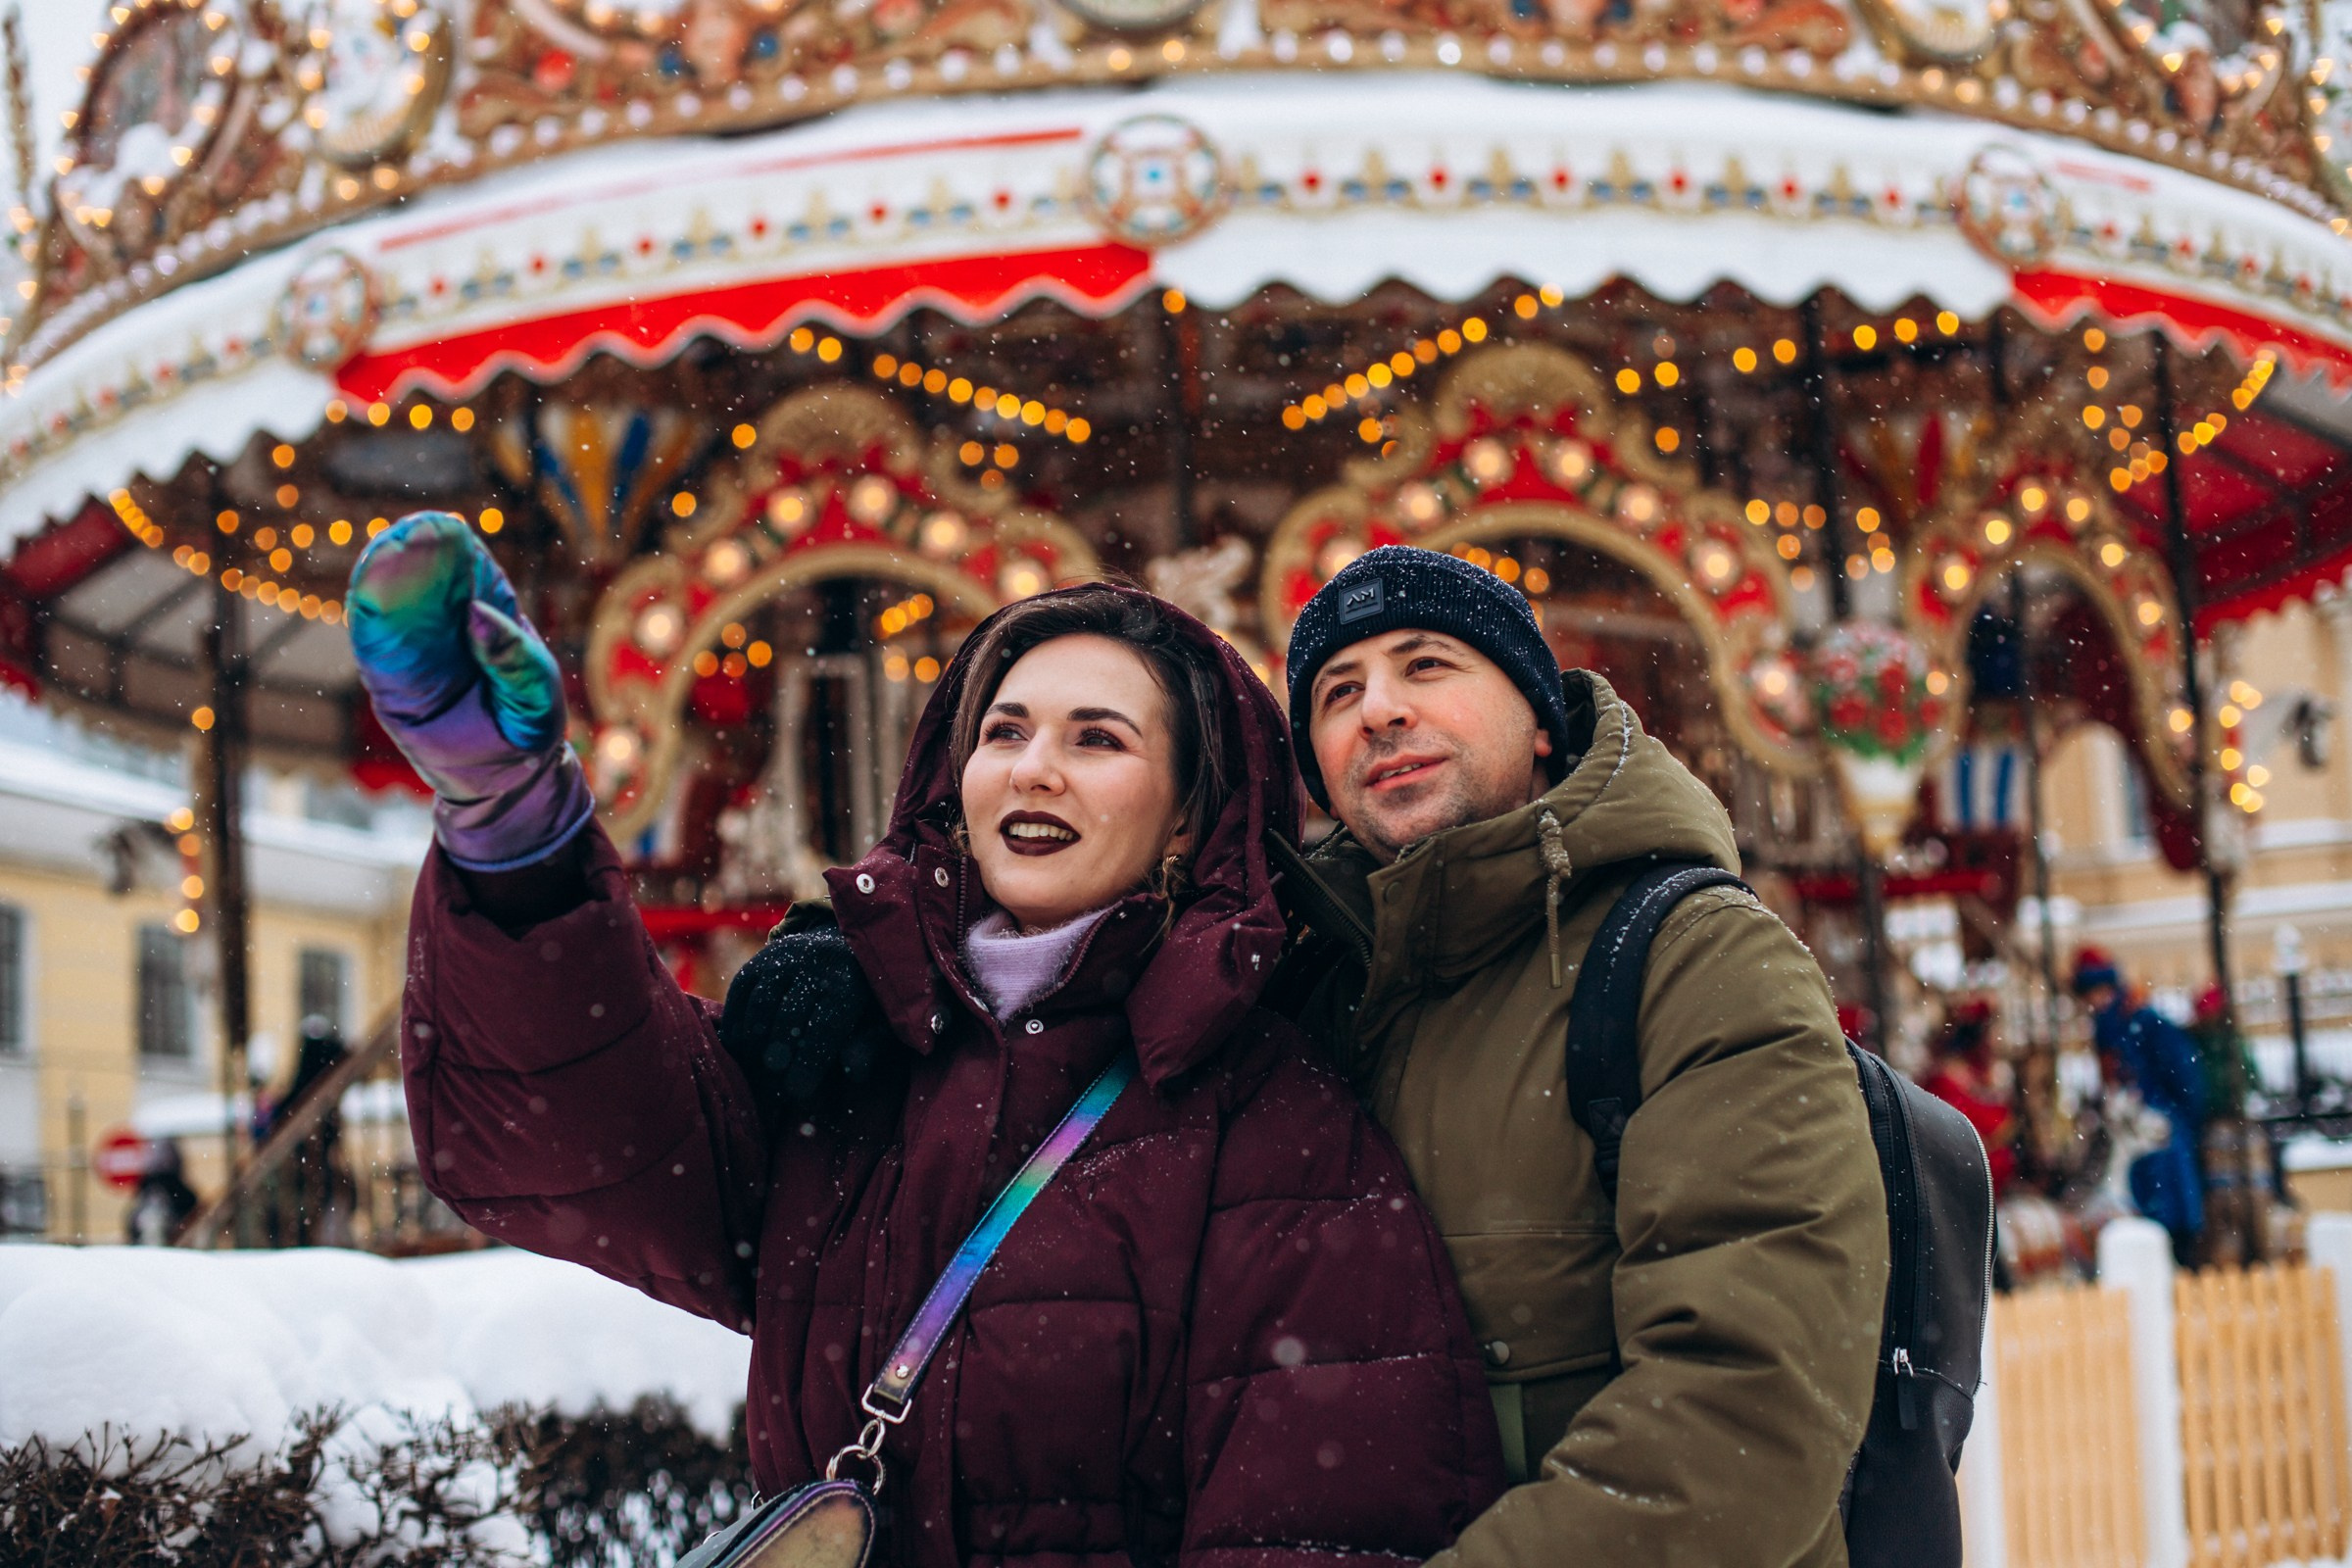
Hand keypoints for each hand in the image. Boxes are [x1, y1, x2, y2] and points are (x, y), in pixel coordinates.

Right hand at [346, 512, 592, 870]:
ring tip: (382, 557)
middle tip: (405, 533)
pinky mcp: (394, 686)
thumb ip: (512, 654)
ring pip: (395, 613)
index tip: (441, 526)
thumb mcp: (534, 691)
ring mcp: (418, 656)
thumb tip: (476, 614)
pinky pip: (377, 653)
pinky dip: (370, 626)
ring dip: (386, 584)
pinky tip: (367, 599)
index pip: (468, 574)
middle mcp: (447, 630)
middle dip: (412, 556)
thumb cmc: (528, 726)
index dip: (451, 548)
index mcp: (490, 618)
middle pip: (424, 584)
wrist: (509, 778)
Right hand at [721, 925, 896, 1105]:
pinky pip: (739, 992)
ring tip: (758, 1068)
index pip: (827, 1026)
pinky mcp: (759, 958)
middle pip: (790, 1015)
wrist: (838, 947)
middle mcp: (815, 963)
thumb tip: (855, 1072)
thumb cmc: (858, 997)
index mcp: (849, 982)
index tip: (798, 1090)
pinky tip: (741, 1049)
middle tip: (774, 1086)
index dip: (810, 1061)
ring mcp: (784, 957)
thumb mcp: (873, 1020)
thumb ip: (866, 1047)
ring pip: (761, 1003)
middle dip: (780, 1055)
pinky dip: (736, 1023)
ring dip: (755, 1042)